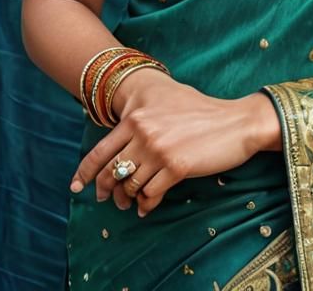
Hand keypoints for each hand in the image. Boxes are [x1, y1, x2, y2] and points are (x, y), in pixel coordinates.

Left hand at [69, 68, 280, 216]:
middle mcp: (144, 133)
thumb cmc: (204, 112)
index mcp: (137, 117)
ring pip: (130, 185)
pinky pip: (150, 195)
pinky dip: (146, 205)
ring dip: (128, 199)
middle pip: (111, 171)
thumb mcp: (167, 105)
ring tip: (132, 204)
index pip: (100, 150)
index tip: (76, 185)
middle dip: (105, 190)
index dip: (85, 172)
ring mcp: (159, 150)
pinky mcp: (176, 168)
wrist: (236, 121)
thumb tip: (124, 140)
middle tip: (106, 199)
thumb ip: (143, 120)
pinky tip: (148, 206)